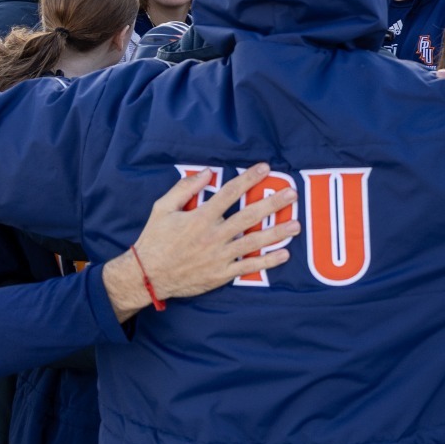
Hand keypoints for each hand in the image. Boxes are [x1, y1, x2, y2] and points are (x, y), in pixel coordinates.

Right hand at [105, 165, 300, 318]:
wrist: (147, 275)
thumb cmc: (155, 239)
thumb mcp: (163, 208)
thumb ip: (184, 189)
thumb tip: (206, 172)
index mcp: (201, 217)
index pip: (230, 192)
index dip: (249, 179)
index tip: (265, 168)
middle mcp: (214, 235)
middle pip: (249, 216)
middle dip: (273, 203)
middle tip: (292, 194)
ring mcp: (219, 256)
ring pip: (254, 242)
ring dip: (277, 233)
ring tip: (296, 225)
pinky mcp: (221, 274)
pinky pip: (248, 267)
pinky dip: (267, 262)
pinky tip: (284, 254)